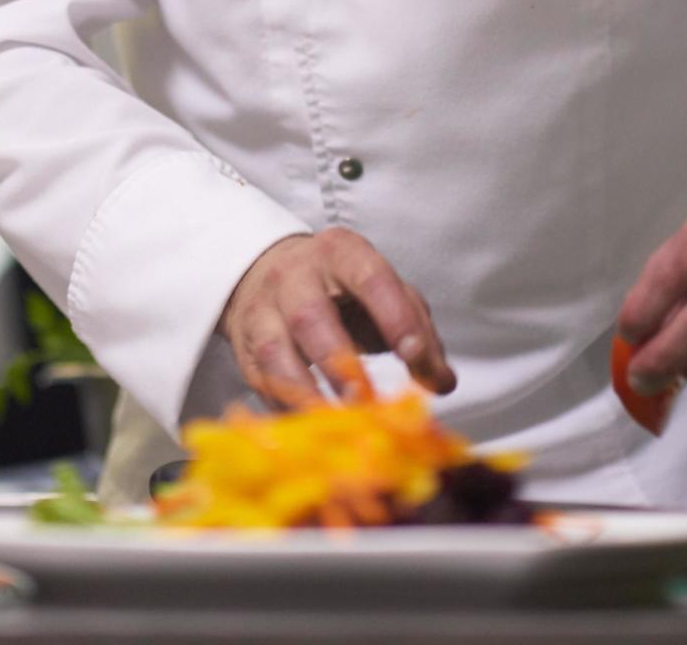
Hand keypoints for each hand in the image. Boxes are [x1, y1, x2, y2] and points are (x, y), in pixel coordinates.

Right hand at [220, 230, 456, 404]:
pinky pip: (260, 382)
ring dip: (306, 394)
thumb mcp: (384, 293)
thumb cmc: (341, 291)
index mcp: (342, 253)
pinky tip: (310, 433)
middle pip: (311, 316)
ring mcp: (264, 311)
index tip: (414, 357)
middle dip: (339, 361)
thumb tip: (441, 381)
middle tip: (367, 400)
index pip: (370, 278)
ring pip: (275, 351)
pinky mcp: (245, 347)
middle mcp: (297, 276)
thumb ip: (418, 331)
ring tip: (336, 426)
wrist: (270, 275)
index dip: (393, 317)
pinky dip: (285, 411)